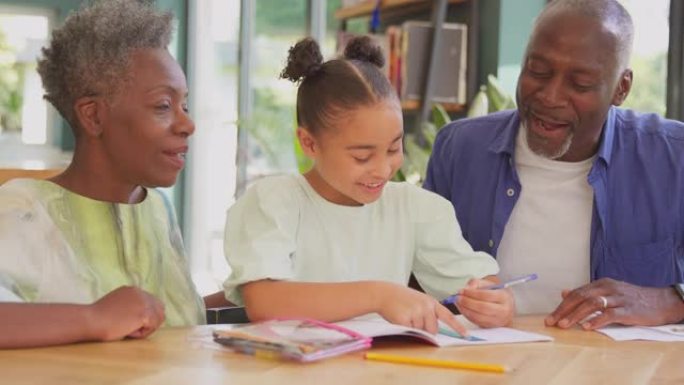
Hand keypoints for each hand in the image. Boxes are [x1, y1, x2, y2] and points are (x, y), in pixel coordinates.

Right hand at [87, 286, 165, 340]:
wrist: (89, 321)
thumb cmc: (98, 319)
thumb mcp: (116, 307)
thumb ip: (130, 307)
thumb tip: (145, 317)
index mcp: (133, 290)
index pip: (153, 303)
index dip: (147, 317)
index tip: (132, 324)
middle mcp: (140, 292)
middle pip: (160, 309)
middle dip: (150, 322)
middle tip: (132, 329)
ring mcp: (143, 302)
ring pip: (158, 319)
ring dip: (145, 328)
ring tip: (128, 330)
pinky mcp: (144, 313)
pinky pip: (152, 327)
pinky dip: (141, 333)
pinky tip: (127, 331)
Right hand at [375, 282, 466, 335]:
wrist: (384, 293)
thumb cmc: (401, 299)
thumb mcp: (419, 301)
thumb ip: (428, 312)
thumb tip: (434, 331)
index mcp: (431, 302)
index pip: (448, 316)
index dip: (457, 327)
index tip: (466, 335)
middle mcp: (426, 306)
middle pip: (433, 329)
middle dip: (425, 330)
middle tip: (414, 319)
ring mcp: (416, 312)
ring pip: (421, 331)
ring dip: (414, 328)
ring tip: (405, 315)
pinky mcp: (405, 319)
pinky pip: (410, 332)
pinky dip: (406, 329)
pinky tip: (400, 318)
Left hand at [456, 278, 514, 326]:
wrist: (504, 305)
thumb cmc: (494, 293)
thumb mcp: (487, 284)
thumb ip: (476, 283)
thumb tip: (467, 288)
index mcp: (504, 297)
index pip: (487, 296)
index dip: (473, 293)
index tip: (463, 290)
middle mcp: (503, 310)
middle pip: (483, 308)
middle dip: (468, 302)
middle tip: (458, 297)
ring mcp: (497, 320)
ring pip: (479, 317)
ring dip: (465, 310)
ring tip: (458, 302)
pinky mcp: (490, 326)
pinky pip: (476, 322)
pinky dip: (467, 315)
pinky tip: (462, 308)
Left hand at [545, 278, 683, 329]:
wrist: (661, 301)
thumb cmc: (631, 298)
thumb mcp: (608, 291)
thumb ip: (586, 293)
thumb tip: (563, 292)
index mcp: (600, 284)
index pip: (576, 293)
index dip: (561, 306)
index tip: (550, 318)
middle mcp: (608, 288)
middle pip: (581, 297)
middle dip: (564, 310)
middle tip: (552, 322)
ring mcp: (619, 298)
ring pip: (593, 304)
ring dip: (576, 315)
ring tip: (565, 325)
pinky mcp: (629, 310)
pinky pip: (611, 314)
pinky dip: (597, 320)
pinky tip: (588, 327)